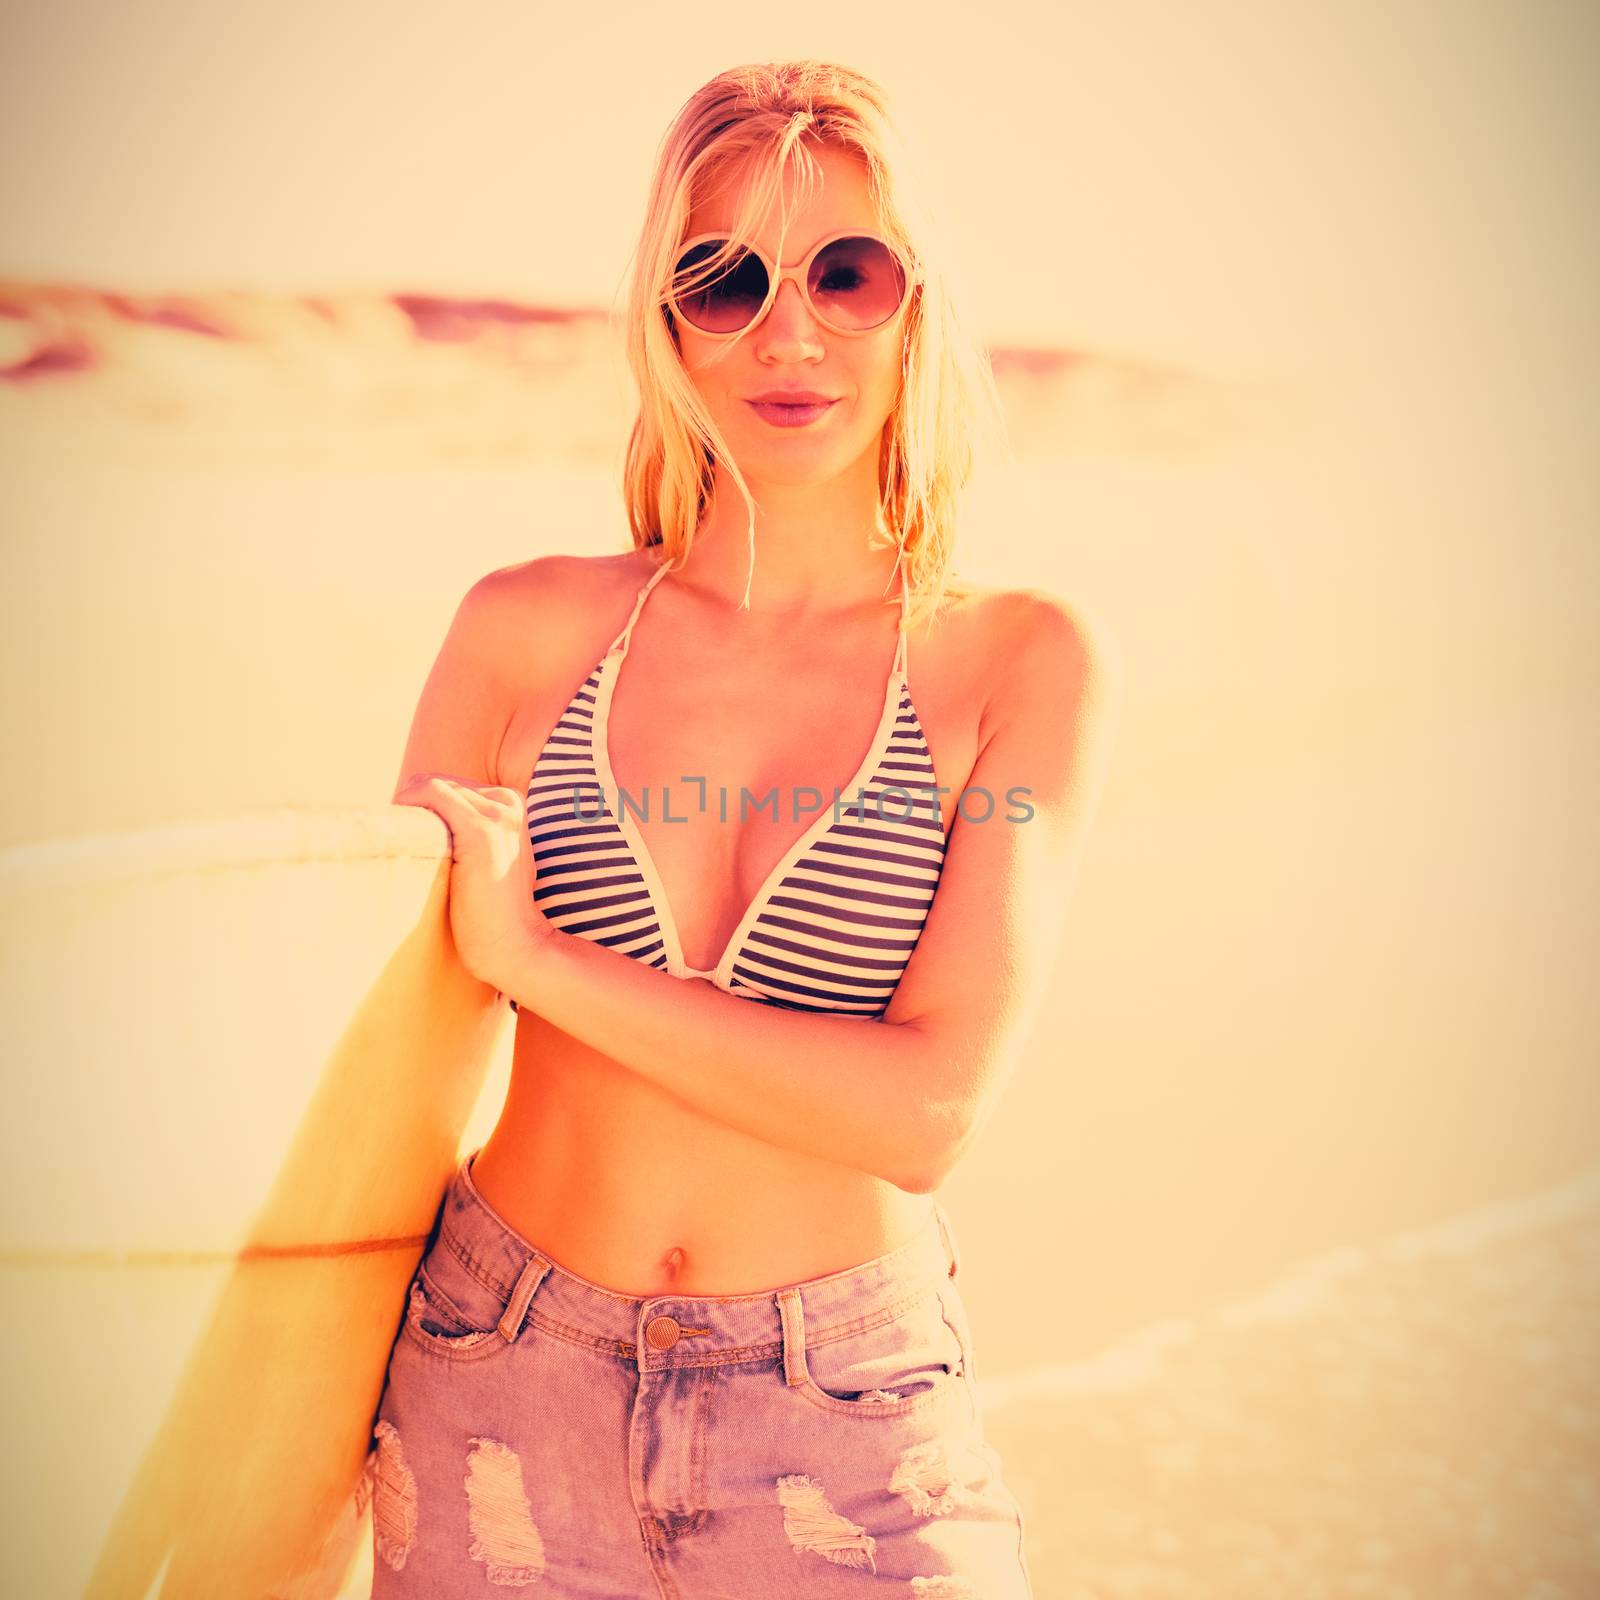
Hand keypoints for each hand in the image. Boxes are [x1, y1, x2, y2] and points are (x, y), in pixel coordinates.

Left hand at [394, 773, 548, 993]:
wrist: (515, 945)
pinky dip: (410, 804)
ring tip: (399, 842)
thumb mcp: (486, 862)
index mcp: (512, 806)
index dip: (423, 805)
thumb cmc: (491, 913)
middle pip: (440, 782)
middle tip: (398, 841)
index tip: (408, 835)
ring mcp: (497, 816)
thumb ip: (467, 835)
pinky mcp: (481, 832)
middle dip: (414, 805)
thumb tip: (419, 823)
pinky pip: (433, 794)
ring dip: (408, 806)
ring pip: (434, 784)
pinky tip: (401, 831)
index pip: (452, 785)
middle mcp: (508, 803)